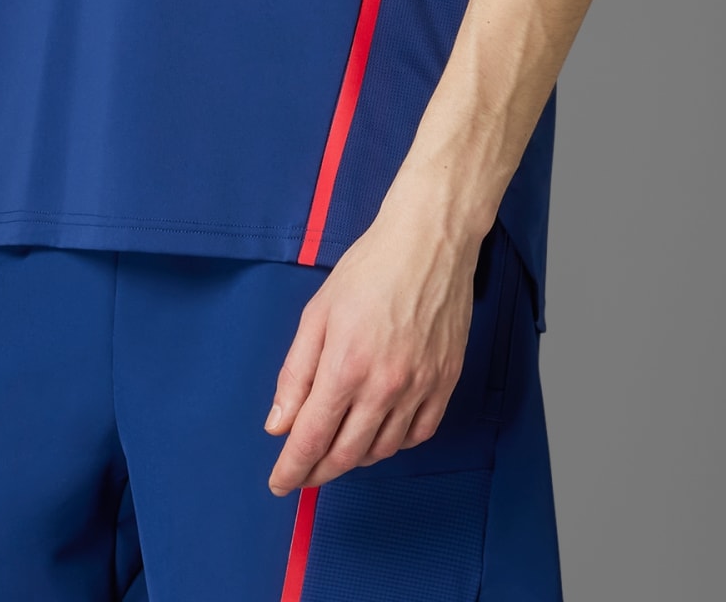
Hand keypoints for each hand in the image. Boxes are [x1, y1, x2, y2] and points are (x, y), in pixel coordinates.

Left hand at [264, 197, 482, 494]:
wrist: (429, 242)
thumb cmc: (369, 269)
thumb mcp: (317, 313)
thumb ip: (296, 373)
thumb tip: (279, 425)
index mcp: (346, 366)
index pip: (312, 438)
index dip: (292, 468)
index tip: (280, 483)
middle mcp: (385, 386)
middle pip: (346, 454)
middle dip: (319, 471)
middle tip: (304, 472)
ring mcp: (420, 387)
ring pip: (383, 449)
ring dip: (355, 458)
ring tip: (339, 448)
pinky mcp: (446, 381)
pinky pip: (420, 434)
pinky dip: (396, 443)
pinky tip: (381, 433)